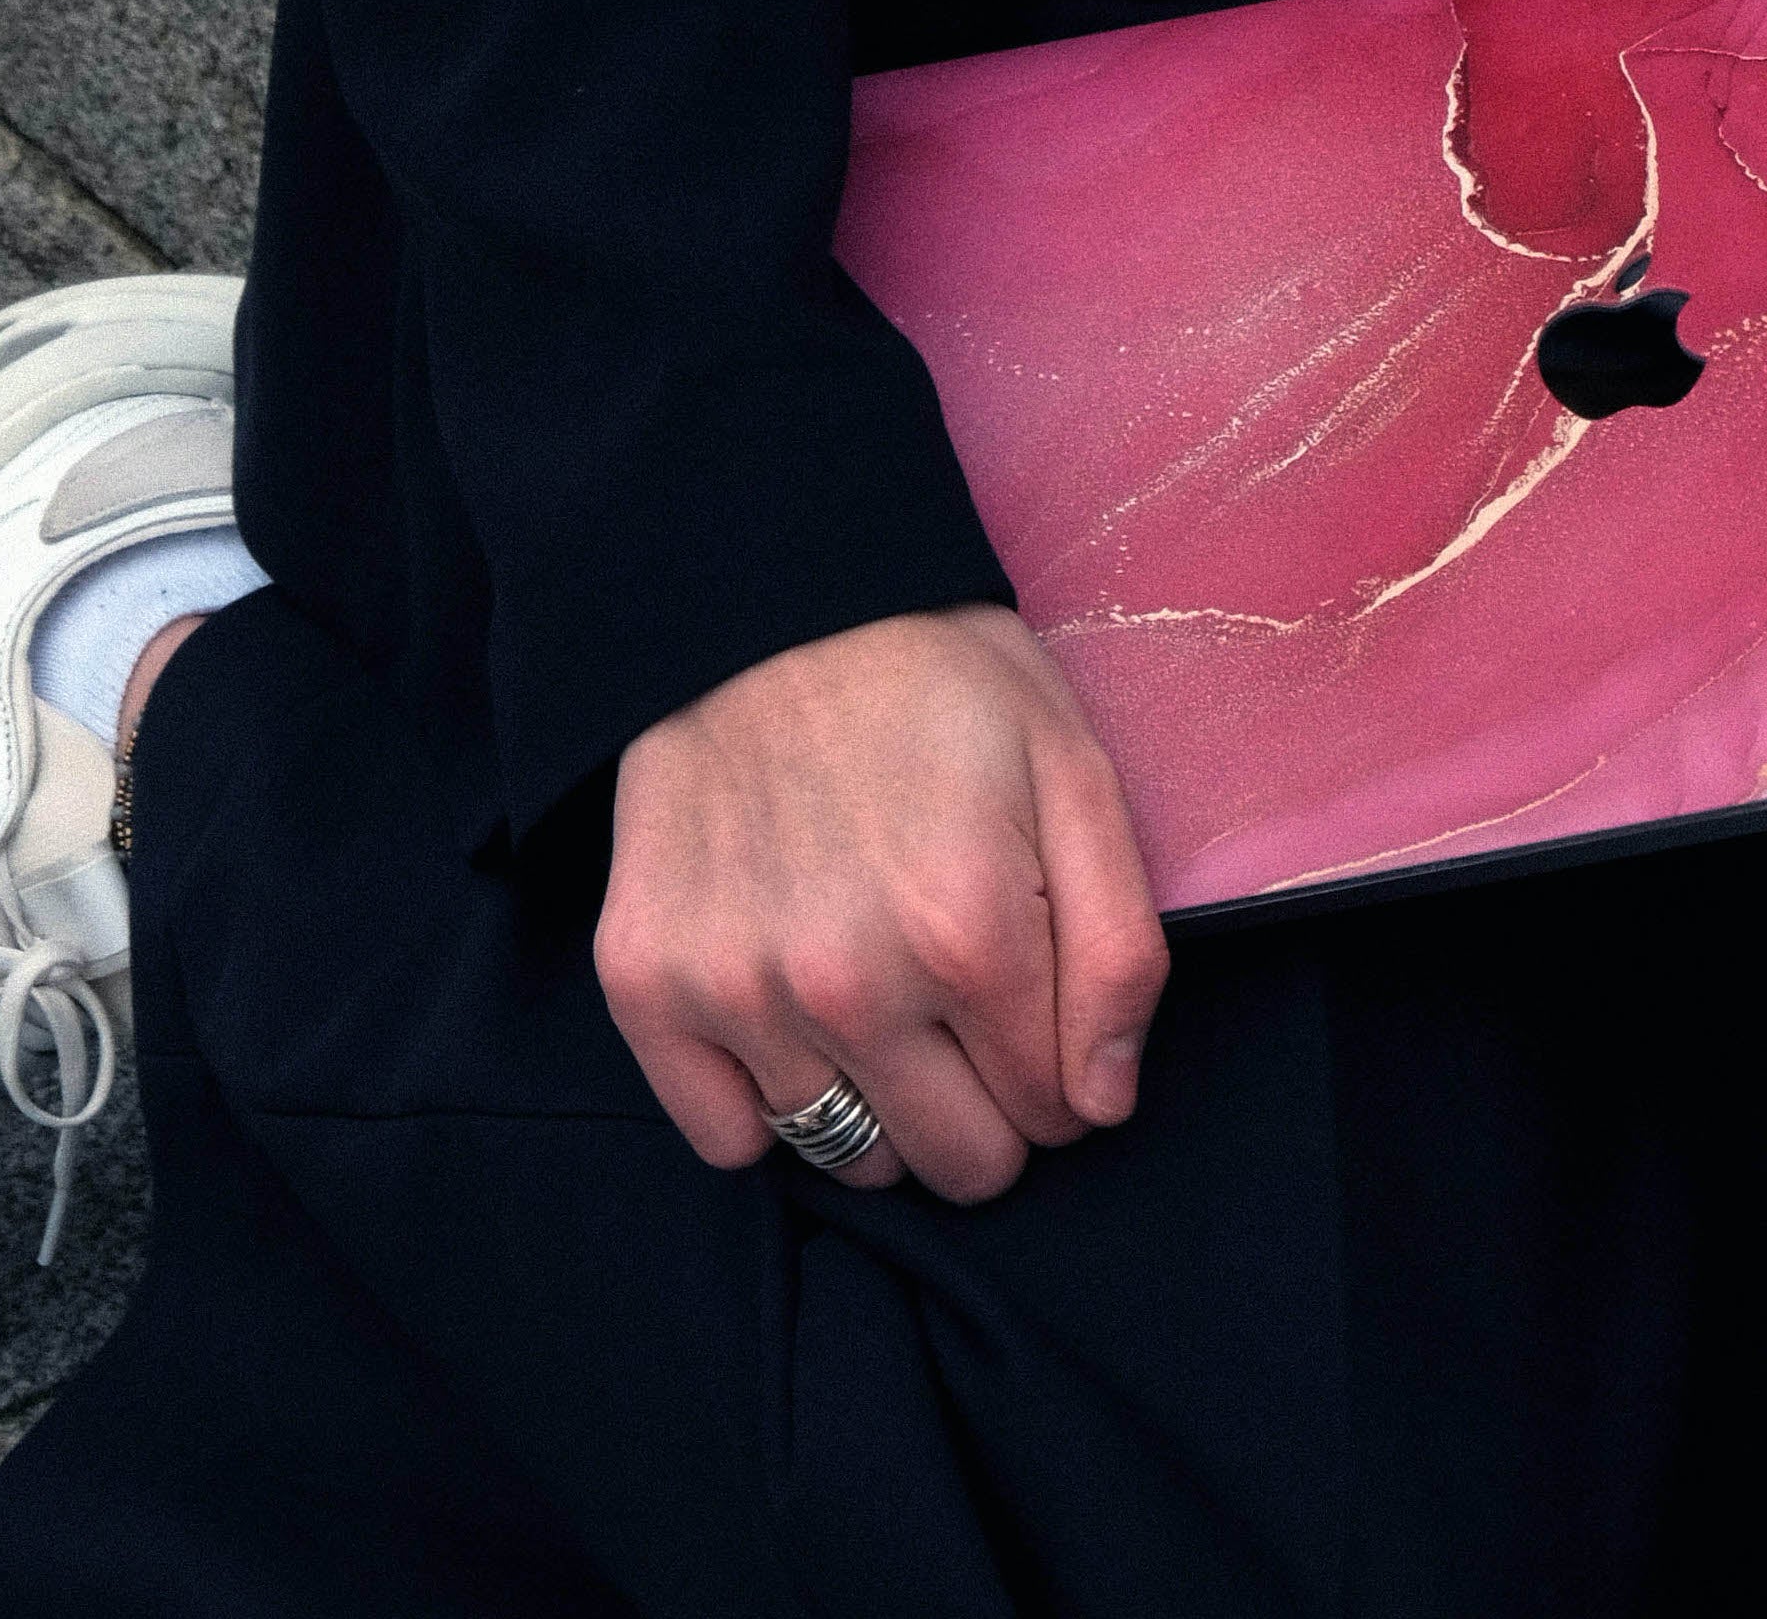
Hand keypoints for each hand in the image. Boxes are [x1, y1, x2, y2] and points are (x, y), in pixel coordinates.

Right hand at [598, 603, 1170, 1200]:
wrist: (771, 606)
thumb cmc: (942, 684)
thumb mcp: (1076, 774)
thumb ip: (1117, 951)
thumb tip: (1103, 1103)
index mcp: (970, 931)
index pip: (1054, 1110)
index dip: (1066, 1073)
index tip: (1045, 1014)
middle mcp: (847, 983)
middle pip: (957, 1160)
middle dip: (989, 1111)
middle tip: (973, 1018)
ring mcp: (737, 991)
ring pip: (846, 1156)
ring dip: (882, 1107)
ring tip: (885, 1002)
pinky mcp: (649, 985)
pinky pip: (724, 1138)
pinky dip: (767, 1104)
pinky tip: (797, 1020)